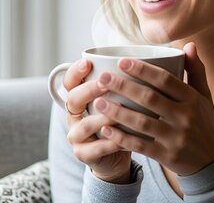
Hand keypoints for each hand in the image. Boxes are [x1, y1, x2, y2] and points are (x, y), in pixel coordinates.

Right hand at [63, 59, 132, 182]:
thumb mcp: (118, 100)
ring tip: (119, 111)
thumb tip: (144, 58)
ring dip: (102, 117)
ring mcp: (76, 136)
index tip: (88, 63)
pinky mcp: (84, 154)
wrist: (115, 155)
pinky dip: (112, 142)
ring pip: (85, 125)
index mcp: (79, 98)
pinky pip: (96, 148)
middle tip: (106, 83)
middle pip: (73, 99)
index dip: (75, 72)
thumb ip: (123, 83)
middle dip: (89, 90)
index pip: (69, 81)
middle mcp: (73, 115)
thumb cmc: (120, 121)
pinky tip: (128, 137)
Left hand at [92, 42, 213, 175]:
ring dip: (117, 112)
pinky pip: (141, 146)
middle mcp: (186, 117)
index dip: (142, 70)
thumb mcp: (204, 97)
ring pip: (142, 123)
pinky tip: (105, 129)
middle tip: (102, 78)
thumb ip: (195, 70)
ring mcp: (177, 138)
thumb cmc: (204, 124)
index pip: (165, 80)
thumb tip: (188, 44)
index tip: (121, 61)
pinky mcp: (168, 157)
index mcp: (193, 99)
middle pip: (150, 99)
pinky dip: (122, 138)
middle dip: (123, 86)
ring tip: (98, 102)